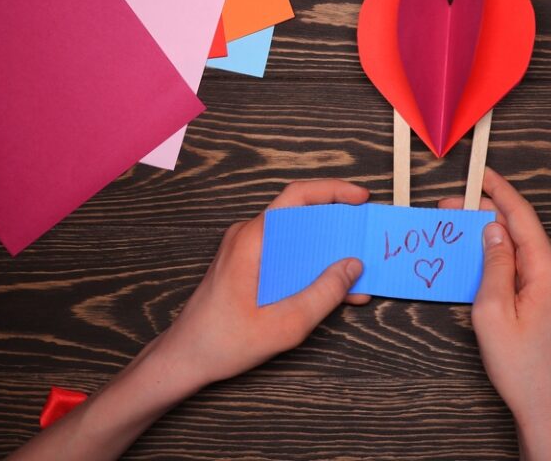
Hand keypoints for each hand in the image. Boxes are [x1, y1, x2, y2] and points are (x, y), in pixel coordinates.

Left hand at [156, 179, 371, 392]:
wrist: (184, 359)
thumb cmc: (222, 342)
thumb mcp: (284, 324)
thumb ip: (323, 294)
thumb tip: (353, 267)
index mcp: (252, 239)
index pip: (297, 196)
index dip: (333, 191)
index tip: (361, 198)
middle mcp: (248, 237)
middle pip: (301, 216)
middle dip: (338, 225)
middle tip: (366, 237)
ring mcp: (246, 251)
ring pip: (297, 240)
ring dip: (327, 253)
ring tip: (358, 271)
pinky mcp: (248, 267)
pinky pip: (286, 258)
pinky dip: (311, 269)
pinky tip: (336, 291)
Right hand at [440, 168, 550, 460]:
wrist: (549, 407)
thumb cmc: (522, 367)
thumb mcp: (493, 311)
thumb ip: (494, 263)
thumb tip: (493, 228)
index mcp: (549, 269)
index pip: (522, 215)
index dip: (499, 189)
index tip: (481, 171)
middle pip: (521, 228)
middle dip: (487, 214)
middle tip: (451, 209)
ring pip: (522, 247)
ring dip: (493, 236)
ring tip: (460, 232)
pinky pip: (527, 265)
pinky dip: (503, 256)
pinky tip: (482, 258)